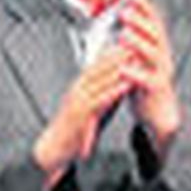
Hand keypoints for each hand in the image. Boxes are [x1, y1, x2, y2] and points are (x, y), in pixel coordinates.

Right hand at [33, 46, 130, 183]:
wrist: (55, 149)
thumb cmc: (74, 129)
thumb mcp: (93, 106)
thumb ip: (106, 94)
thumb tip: (122, 82)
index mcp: (79, 86)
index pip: (97, 63)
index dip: (113, 51)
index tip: (130, 41)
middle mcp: (77, 90)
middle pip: (98, 66)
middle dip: (118, 54)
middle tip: (135, 43)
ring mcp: (77, 101)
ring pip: (98, 79)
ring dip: (118, 67)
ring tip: (135, 59)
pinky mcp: (80, 114)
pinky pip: (99, 99)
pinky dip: (113, 90)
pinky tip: (126, 85)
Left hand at [118, 0, 180, 149]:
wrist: (159, 117)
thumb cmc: (145, 86)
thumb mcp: (142, 60)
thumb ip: (137, 40)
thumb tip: (129, 16)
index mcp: (158, 49)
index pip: (153, 24)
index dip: (145, 9)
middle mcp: (163, 59)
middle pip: (155, 36)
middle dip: (141, 21)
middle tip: (124, 10)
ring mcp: (161, 75)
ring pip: (154, 56)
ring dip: (138, 43)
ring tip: (123, 34)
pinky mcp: (156, 92)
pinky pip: (148, 81)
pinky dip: (136, 73)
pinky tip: (123, 67)